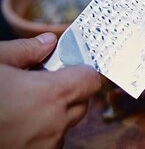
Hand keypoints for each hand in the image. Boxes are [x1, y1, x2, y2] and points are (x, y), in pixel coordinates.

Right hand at [0, 33, 100, 148]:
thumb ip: (26, 50)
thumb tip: (47, 42)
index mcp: (51, 95)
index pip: (91, 80)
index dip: (81, 71)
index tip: (69, 67)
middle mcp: (55, 123)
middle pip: (81, 102)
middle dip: (68, 91)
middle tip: (41, 84)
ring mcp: (46, 146)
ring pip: (66, 124)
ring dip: (54, 114)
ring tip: (21, 105)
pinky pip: (50, 141)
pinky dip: (41, 132)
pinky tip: (16, 123)